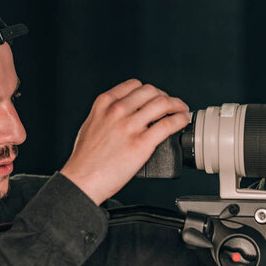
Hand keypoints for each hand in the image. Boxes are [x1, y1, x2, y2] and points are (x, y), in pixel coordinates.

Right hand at [60, 79, 189, 204]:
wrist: (82, 180)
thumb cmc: (85, 159)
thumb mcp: (91, 124)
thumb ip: (106, 114)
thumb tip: (124, 113)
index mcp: (104, 104)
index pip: (135, 85)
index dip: (150, 90)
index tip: (156, 97)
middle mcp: (118, 111)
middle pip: (151, 92)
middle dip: (165, 96)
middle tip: (171, 104)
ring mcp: (130, 126)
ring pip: (162, 104)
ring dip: (177, 105)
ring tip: (182, 110)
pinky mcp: (141, 144)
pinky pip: (168, 124)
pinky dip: (180, 120)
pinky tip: (183, 121)